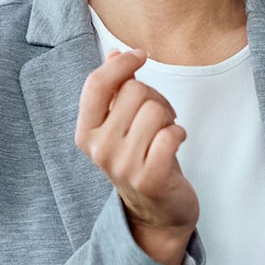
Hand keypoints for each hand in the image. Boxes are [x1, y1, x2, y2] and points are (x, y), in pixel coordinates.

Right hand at [75, 50, 196, 264]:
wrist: (156, 212)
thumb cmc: (141, 159)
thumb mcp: (122, 125)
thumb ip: (116, 90)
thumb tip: (115, 53)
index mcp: (86, 132)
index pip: (96, 84)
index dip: (121, 64)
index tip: (140, 55)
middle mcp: (99, 148)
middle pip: (134, 92)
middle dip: (156, 98)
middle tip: (160, 118)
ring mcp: (122, 165)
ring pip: (155, 110)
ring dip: (169, 118)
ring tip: (165, 134)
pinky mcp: (149, 178)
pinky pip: (171, 134)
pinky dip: (179, 134)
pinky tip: (173, 146)